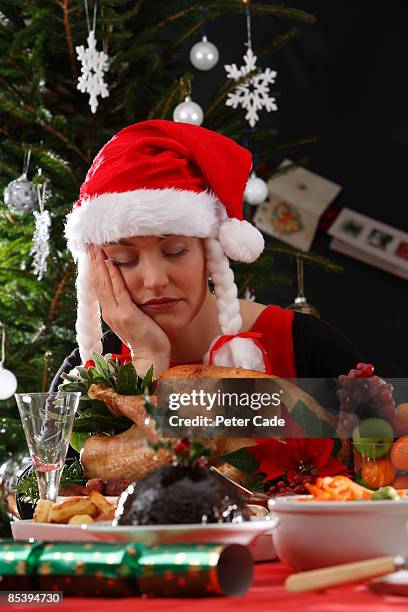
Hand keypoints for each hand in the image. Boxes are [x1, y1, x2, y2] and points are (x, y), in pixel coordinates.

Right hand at [88, 244, 170, 359]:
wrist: (151, 356)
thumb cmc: (147, 337)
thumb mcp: (133, 317)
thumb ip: (127, 304)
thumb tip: (126, 289)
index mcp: (109, 312)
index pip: (99, 285)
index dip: (94, 268)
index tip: (92, 252)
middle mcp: (109, 312)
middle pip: (97, 282)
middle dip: (93, 261)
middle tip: (90, 242)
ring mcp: (116, 313)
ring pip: (104, 284)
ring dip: (99, 264)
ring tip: (96, 247)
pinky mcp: (127, 315)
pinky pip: (119, 291)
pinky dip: (114, 276)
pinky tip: (110, 262)